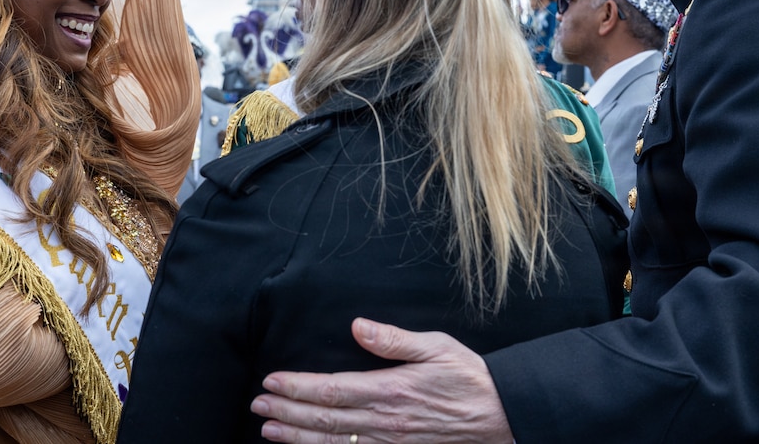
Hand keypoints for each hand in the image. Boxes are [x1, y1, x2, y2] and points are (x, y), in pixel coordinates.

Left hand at [251, 318, 512, 442]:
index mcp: (391, 390)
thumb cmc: (469, 377)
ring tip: (268, 430)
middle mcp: (385, 423)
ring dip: (296, 438)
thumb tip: (357, 326)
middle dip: (286, 412)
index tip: (272, 380)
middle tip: (257, 405)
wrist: (502, 415)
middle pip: (324, 421)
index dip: (298, 387)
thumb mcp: (436, 346)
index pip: (332, 391)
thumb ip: (394, 339)